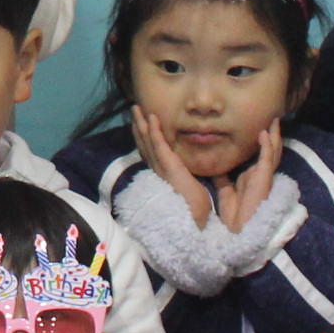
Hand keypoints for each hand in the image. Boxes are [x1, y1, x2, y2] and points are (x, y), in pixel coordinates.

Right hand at [130, 105, 216, 231]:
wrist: (194, 224)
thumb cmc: (196, 211)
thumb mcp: (193, 190)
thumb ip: (190, 178)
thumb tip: (197, 170)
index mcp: (164, 176)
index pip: (152, 153)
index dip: (146, 137)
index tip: (144, 124)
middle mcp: (158, 171)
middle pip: (145, 144)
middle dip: (139, 126)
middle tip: (135, 110)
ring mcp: (162, 169)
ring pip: (148, 142)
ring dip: (142, 124)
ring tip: (138, 109)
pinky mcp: (169, 167)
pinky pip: (159, 145)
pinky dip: (155, 131)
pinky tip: (152, 118)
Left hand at [213, 122, 285, 234]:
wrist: (239, 234)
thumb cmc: (234, 217)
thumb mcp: (226, 192)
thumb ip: (223, 179)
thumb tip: (216, 167)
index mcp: (252, 178)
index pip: (258, 156)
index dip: (260, 143)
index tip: (257, 128)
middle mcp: (260, 175)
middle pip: (269, 151)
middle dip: (270, 135)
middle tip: (270, 118)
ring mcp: (263, 177)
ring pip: (273, 152)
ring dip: (273, 136)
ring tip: (273, 120)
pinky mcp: (263, 180)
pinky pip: (267, 160)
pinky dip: (266, 146)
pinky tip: (264, 134)